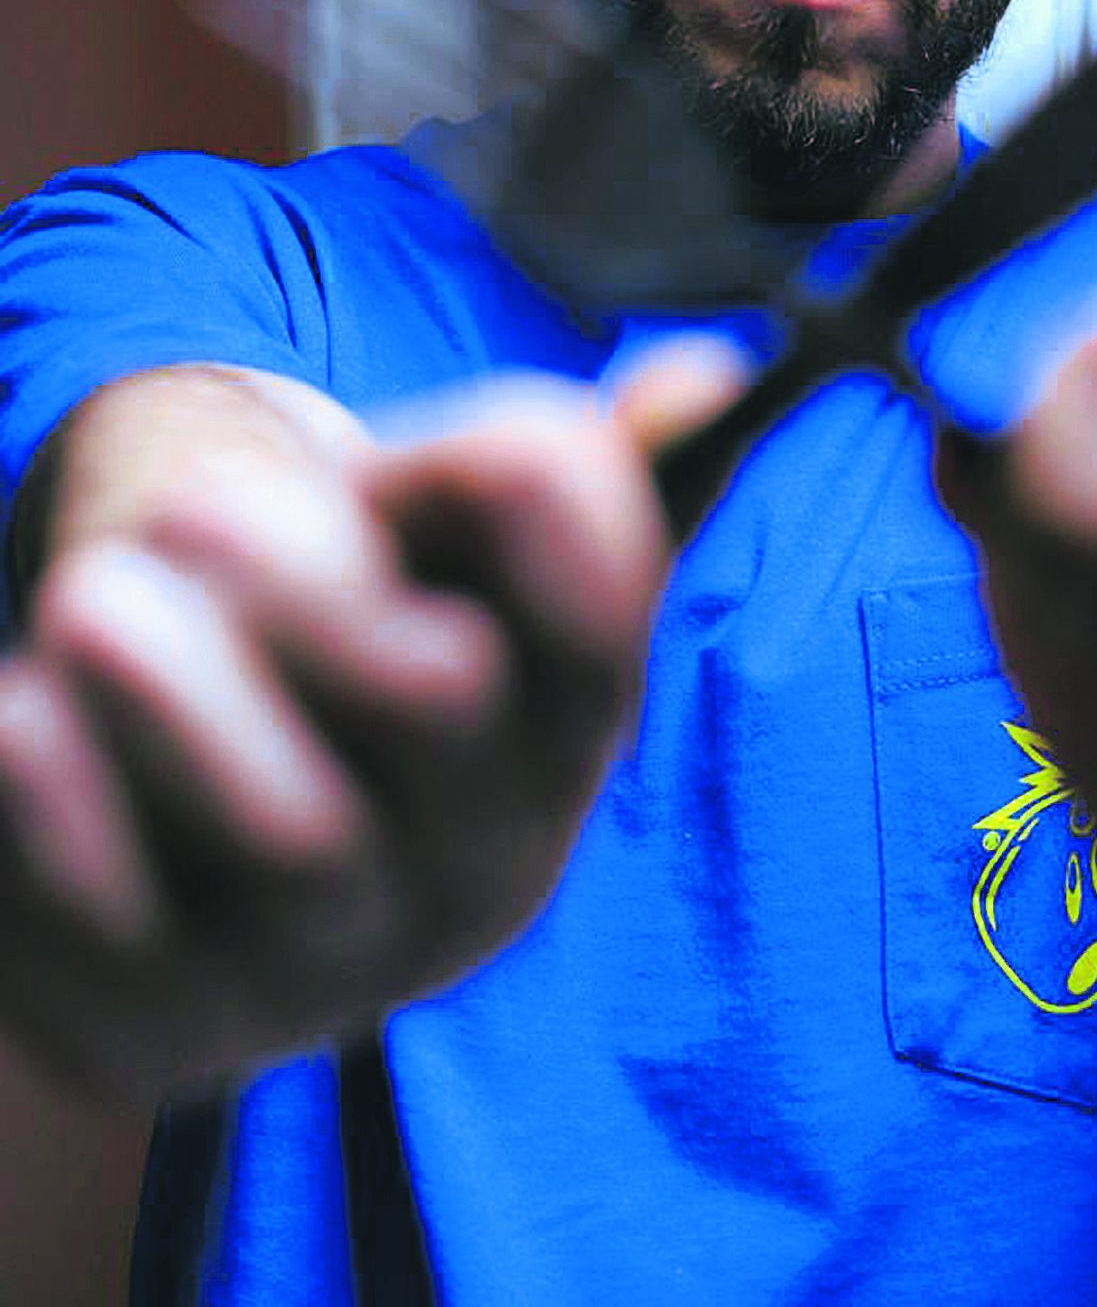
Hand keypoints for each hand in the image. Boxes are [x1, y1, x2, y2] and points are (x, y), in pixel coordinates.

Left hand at [0, 347, 739, 1102]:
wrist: (193, 759)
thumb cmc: (339, 606)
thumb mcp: (437, 514)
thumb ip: (543, 458)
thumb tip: (707, 380)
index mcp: (559, 730)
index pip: (607, 641)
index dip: (578, 543)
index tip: (495, 448)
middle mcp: (474, 872)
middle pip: (441, 710)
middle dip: (309, 581)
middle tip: (199, 510)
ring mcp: (325, 975)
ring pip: (287, 833)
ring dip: (169, 685)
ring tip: (95, 602)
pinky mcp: (165, 1036)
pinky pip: (104, 930)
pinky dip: (52, 801)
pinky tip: (30, 718)